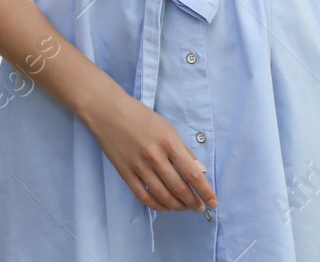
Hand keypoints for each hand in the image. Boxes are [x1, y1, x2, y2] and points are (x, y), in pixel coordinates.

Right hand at [83, 89, 216, 213]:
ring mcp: (138, 166)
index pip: (192, 173)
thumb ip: (184, 151)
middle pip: (179, 188)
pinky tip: (165, 207)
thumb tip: (200, 172)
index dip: (205, 191)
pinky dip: (157, 205)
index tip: (213, 202)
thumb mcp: (167, 128)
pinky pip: (143, 196)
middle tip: (199, 208)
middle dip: (193, 202)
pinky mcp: (125, 173)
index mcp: (168, 141)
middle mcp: (154, 155)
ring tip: (185, 208)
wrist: (107, 111)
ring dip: (177, 206)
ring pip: (163, 196)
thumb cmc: (140, 116)